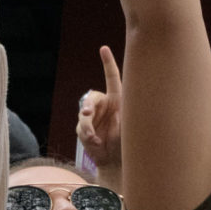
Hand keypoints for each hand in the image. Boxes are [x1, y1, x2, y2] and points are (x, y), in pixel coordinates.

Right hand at [77, 45, 123, 173]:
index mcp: (117, 100)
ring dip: (87, 126)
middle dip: (88, 105)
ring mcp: (92, 117)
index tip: (103, 49)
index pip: (111, 78)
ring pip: (83, 114)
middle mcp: (104, 106)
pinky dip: (87, 136)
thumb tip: (115, 114)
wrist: (116, 160)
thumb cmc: (128, 142)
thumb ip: (122, 118)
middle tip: (86, 113)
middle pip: (91, 97)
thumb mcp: (130, 128)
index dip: (108, 63)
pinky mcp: (83, 129)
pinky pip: (80, 128)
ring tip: (94, 138)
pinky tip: (96, 143)